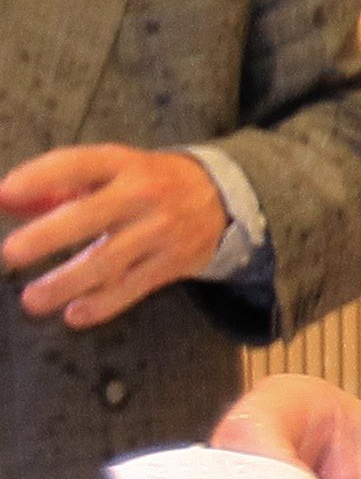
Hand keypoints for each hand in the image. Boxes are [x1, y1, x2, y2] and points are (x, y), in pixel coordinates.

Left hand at [0, 143, 229, 327]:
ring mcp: (160, 231)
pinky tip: (76, 315)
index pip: (75, 165)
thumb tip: (4, 203)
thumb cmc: (148, 182)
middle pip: (90, 217)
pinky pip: (134, 287)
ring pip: (109, 261)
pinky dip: (104, 304)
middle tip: (11, 254)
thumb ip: (57, 186)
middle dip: (48, 236)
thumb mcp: (110, 170)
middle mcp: (142, 195)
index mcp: (121, 163)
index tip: (3, 194)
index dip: (38, 178)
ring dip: (68, 282)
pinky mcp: (173, 263)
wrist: (221, 199)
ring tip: (32, 300)